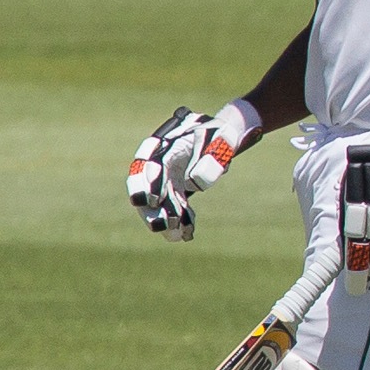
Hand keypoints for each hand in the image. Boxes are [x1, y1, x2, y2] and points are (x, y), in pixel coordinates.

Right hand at [127, 98, 259, 240]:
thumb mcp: (222, 139)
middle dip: (150, 208)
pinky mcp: (173, 189)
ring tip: (176, 236)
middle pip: (147, 187)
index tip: (153, 200)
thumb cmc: (221, 133)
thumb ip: (211, 157)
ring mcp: (165, 177)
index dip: (150, 183)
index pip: (151, 165)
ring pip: (158, 202)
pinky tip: (187, 234)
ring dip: (164, 220)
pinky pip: (172, 206)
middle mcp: (160, 162)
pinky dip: (178, 220)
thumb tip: (194, 181)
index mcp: (167, 145)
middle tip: (159, 226)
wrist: (223, 134)